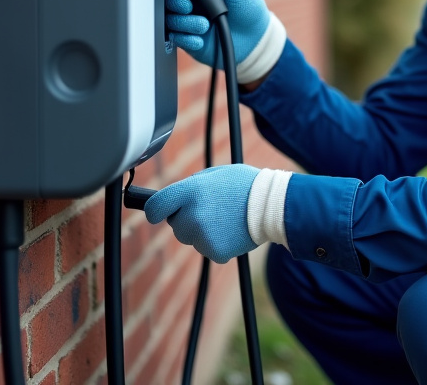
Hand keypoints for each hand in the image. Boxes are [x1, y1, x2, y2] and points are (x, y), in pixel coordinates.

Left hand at [144, 164, 259, 262]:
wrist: (272, 206)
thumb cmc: (245, 185)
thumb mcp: (215, 174)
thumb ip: (191, 186)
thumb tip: (174, 198)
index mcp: (189, 192)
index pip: (155, 207)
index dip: (153, 210)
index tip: (155, 213)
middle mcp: (192, 215)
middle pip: (175, 225)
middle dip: (186, 218)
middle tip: (210, 210)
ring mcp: (203, 236)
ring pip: (191, 238)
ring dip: (201, 231)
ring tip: (224, 219)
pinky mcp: (214, 252)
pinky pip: (206, 249)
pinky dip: (216, 243)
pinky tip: (231, 231)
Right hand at [166, 0, 279, 77]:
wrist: (254, 39)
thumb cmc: (246, 7)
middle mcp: (190, 2)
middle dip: (175, 3)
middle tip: (188, 7)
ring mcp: (188, 21)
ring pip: (171, 20)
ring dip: (185, 23)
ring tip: (204, 25)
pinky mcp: (188, 39)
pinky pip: (176, 39)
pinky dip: (187, 39)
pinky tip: (200, 39)